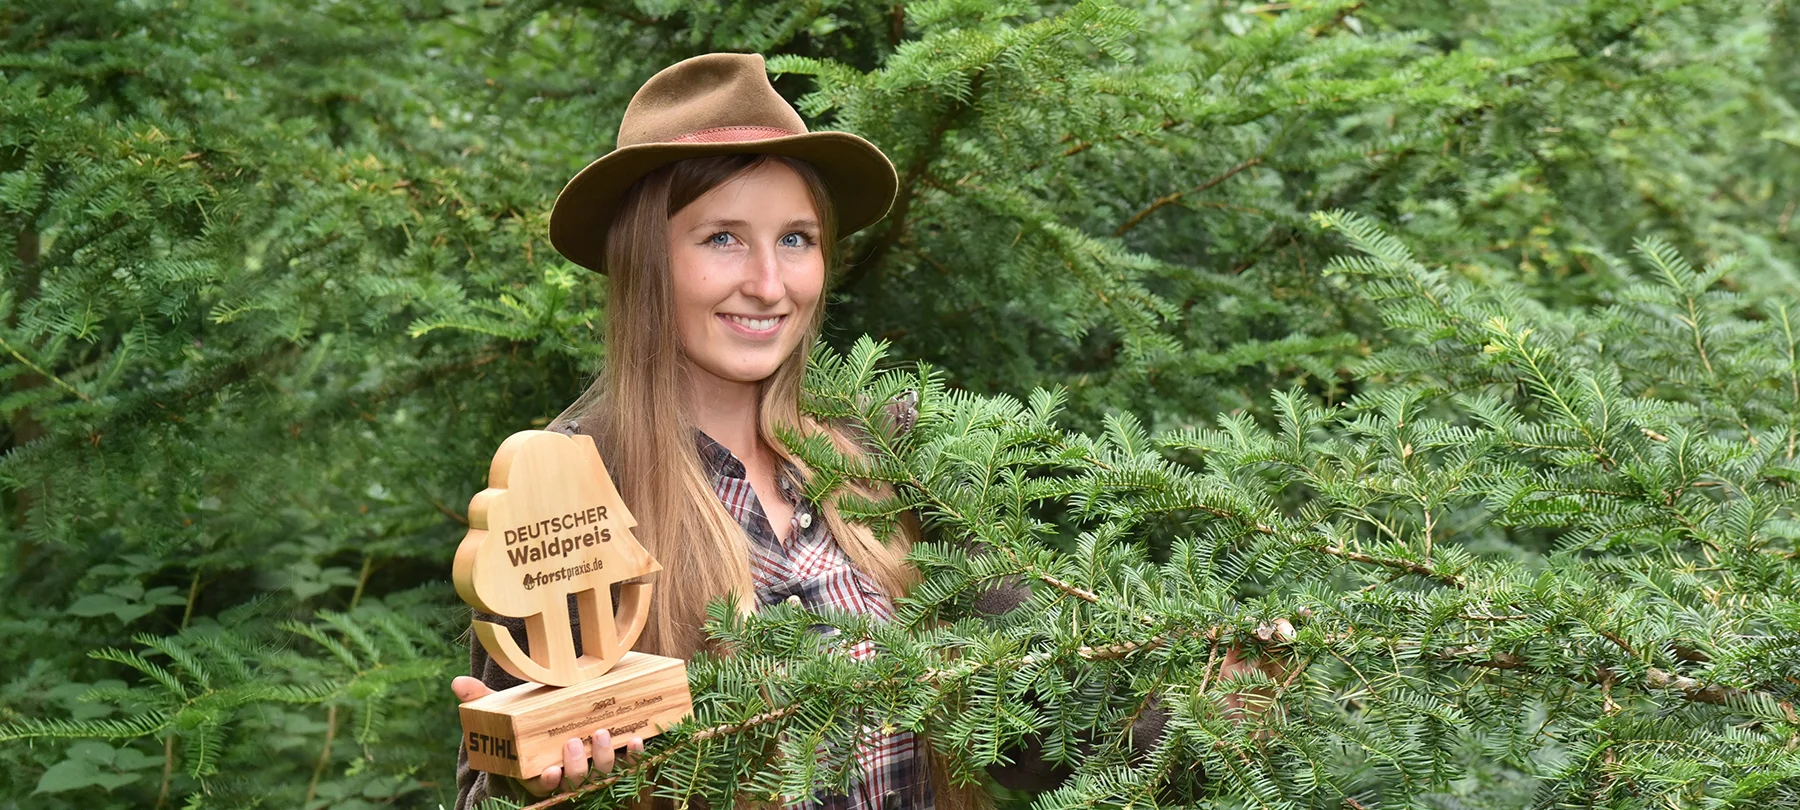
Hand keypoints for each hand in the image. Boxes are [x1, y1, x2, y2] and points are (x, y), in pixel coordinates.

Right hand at [451, 676, 644, 795]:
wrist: (566, 722)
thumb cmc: (533, 725)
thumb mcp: (508, 715)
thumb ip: (484, 702)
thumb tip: (458, 683)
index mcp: (541, 770)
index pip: (543, 785)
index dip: (546, 782)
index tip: (548, 771)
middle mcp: (570, 774)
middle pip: (575, 781)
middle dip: (576, 765)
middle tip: (574, 742)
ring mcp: (595, 768)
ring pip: (603, 773)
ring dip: (606, 757)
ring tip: (604, 733)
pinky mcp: (620, 758)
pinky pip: (630, 762)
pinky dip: (635, 753)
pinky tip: (637, 738)